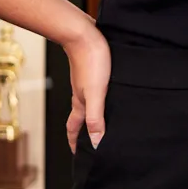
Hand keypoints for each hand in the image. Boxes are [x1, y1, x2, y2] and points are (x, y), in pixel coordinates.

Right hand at [62, 23, 109, 154]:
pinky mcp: (94, 71)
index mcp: (80, 103)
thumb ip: (96, 117)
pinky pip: (96, 90)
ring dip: (94, 115)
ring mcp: (86, 82)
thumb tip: (95, 142)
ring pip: (89, 104)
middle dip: (84, 132)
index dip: (75, 143)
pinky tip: (112, 96)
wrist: (83, 33)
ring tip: (106, 123)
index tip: (78, 155)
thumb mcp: (96, 93)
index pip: (75, 128)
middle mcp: (81, 94)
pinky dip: (101, 99)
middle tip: (93, 144)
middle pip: (81, 118)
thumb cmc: (90, 60)